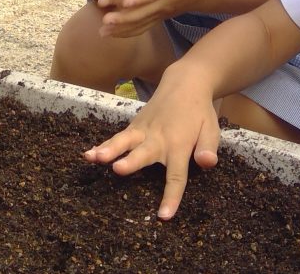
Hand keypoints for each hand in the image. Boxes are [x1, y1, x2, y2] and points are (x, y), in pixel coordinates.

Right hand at [82, 67, 219, 219]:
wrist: (184, 83)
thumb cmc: (199, 112)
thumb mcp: (211, 129)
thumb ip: (208, 147)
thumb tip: (207, 163)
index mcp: (179, 145)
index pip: (176, 175)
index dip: (171, 196)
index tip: (164, 216)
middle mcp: (158, 139)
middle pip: (143, 153)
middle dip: (130, 161)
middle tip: (118, 168)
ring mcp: (144, 130)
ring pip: (124, 141)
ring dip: (109, 149)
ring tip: (93, 157)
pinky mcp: (135, 125)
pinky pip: (118, 136)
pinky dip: (103, 144)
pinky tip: (89, 154)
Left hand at [98, 0, 205, 37]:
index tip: (125, 2)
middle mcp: (164, 3)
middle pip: (142, 13)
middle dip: (124, 18)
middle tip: (105, 20)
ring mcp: (161, 13)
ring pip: (140, 23)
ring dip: (121, 28)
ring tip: (102, 32)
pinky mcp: (158, 18)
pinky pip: (142, 28)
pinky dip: (126, 32)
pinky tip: (110, 35)